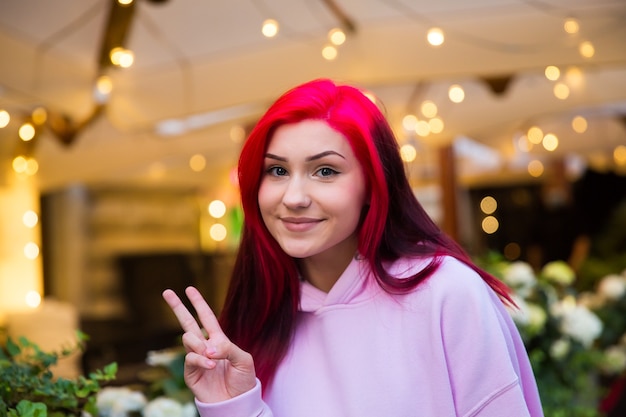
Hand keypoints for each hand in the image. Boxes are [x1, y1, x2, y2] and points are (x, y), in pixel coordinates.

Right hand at [162, 286, 255, 402]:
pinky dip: (201, 359)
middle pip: (188, 322)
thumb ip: (228, 348)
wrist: (236, 403)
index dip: (199, 303)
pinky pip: (190, 358)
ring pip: (188, 339)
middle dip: (178, 307)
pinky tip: (211, 365)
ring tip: (212, 357)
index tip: (189, 289)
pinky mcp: (190, 372)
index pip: (206, 317)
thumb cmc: (243, 380)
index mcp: (219, 340)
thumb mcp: (244, 360)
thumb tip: (209, 346)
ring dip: (199, 344)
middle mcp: (205, 346)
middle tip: (166, 291)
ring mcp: (196, 358)